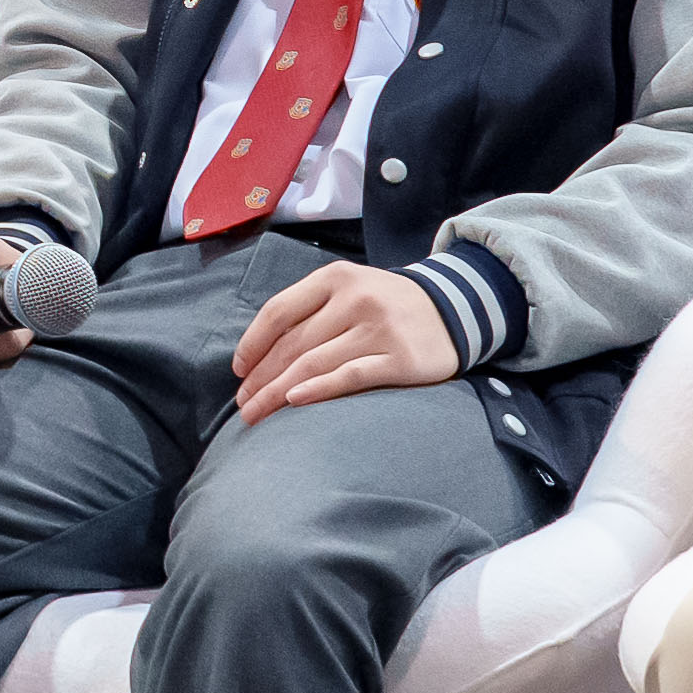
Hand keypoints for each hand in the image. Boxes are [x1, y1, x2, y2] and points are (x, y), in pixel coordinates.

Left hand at [231, 258, 460, 411]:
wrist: (453, 308)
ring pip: (313, 363)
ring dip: (277, 393)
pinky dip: (318, 390)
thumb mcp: (349, 289)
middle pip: (292, 344)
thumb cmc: (386, 305)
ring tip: (258, 415)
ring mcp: (378, 329)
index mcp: (335, 278)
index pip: (278, 311)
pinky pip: (350, 377)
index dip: (252, 344)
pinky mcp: (400, 358)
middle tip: (243, 405)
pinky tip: (294, 403)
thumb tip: (258, 354)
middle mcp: (355, 299)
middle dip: (261, 378)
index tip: (239, 372)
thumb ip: (309, 310)